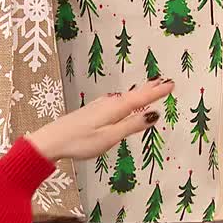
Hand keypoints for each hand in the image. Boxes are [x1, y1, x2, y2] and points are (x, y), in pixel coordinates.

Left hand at [27, 77, 173, 161]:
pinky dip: (126, 98)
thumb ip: (131, 125)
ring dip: (138, 92)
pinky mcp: (91, 112)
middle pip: (133, 95)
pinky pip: (115, 101)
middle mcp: (108, 104)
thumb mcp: (109, 137)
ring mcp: (98, 107)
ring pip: (124, 97)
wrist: (51, 141)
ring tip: (149, 88)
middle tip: (165, 81)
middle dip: (149, 88)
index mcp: (115, 109)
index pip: (141, 98)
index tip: (171, 84)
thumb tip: (153, 114)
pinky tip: (122, 101)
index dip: (157, 92)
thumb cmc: (80, 142)